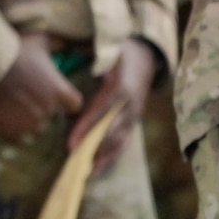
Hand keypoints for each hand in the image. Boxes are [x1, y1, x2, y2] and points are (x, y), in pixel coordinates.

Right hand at [0, 33, 82, 144]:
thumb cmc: (15, 51)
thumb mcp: (39, 40)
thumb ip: (58, 43)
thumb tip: (69, 43)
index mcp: (60, 92)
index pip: (75, 105)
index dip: (66, 100)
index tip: (55, 93)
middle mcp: (48, 111)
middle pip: (52, 116)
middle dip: (43, 108)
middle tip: (28, 94)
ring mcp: (29, 124)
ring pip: (36, 129)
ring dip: (29, 120)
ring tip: (15, 107)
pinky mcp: (11, 132)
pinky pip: (18, 138)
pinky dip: (14, 131)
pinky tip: (6, 118)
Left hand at [69, 38, 155, 173]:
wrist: (145, 57)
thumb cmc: (121, 52)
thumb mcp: (110, 48)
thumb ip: (96, 54)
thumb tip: (75, 51)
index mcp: (123, 88)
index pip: (103, 112)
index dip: (88, 127)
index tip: (72, 141)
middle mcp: (131, 106)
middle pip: (112, 132)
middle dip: (92, 147)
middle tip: (72, 159)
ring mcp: (134, 117)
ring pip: (119, 141)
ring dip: (102, 157)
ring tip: (84, 170)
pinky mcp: (133, 123)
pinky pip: (124, 143)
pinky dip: (111, 157)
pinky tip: (97, 168)